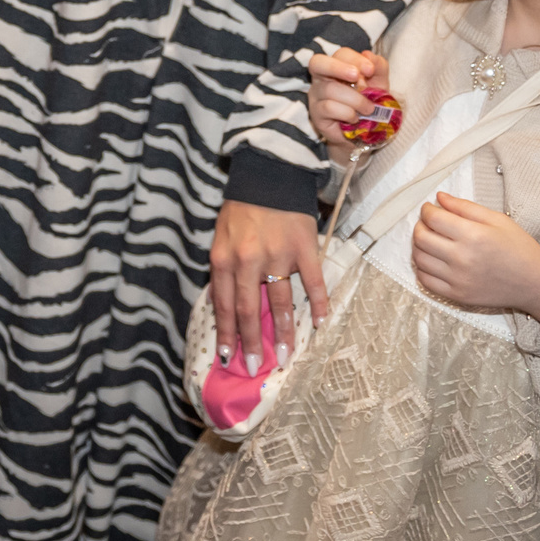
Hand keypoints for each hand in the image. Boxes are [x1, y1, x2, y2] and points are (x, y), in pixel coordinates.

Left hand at [208, 199, 327, 369]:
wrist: (269, 173)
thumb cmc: (242, 208)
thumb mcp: (220, 237)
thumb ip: (222, 270)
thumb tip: (220, 303)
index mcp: (224, 259)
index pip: (224, 305)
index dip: (226, 334)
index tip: (229, 359)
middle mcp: (248, 260)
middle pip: (248, 310)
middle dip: (252, 343)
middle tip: (256, 367)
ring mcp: (278, 255)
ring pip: (280, 302)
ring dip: (283, 332)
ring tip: (286, 355)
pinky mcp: (304, 248)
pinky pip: (312, 282)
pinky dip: (318, 305)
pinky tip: (320, 324)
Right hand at [305, 47, 390, 169]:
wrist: (364, 133)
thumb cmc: (368, 104)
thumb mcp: (379, 85)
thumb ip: (378, 68)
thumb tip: (369, 54)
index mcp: (338, 67)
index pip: (339, 54)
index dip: (354, 59)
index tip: (370, 70)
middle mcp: (322, 78)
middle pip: (318, 62)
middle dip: (338, 67)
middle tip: (356, 76)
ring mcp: (316, 95)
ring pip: (330, 89)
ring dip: (355, 99)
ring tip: (368, 109)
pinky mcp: (315, 114)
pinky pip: (329, 108)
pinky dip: (347, 113)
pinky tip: (354, 119)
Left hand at [412, 192, 539, 321]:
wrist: (536, 283)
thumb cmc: (520, 248)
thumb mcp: (498, 220)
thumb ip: (465, 207)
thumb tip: (439, 197)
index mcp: (474, 235)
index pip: (433, 218)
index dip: (427, 210)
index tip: (430, 208)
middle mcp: (462, 258)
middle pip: (421, 238)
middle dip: (420, 225)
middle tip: (429, 223)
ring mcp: (458, 279)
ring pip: (419, 259)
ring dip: (419, 246)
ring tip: (431, 241)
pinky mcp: (457, 295)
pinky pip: (425, 281)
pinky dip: (423, 268)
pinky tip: (433, 260)